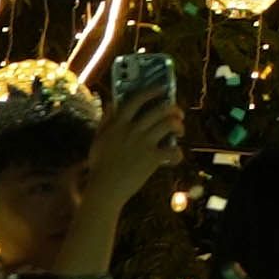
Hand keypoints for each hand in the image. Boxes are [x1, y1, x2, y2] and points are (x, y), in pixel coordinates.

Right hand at [87, 81, 187, 212]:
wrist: (105, 189)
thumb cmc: (100, 165)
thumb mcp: (98, 139)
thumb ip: (105, 120)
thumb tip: (109, 103)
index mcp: (118, 124)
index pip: (136, 100)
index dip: (151, 92)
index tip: (162, 89)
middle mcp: (133, 130)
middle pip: (160, 110)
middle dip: (174, 109)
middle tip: (178, 113)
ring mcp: (144, 143)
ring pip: (170, 125)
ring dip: (179, 126)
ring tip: (180, 132)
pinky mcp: (152, 158)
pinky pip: (173, 151)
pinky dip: (178, 154)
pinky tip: (175, 157)